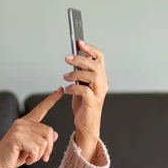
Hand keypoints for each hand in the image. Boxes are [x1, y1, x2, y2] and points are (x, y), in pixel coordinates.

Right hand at [0, 87, 63, 167]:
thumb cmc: (13, 156)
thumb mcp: (31, 148)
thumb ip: (41, 140)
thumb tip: (55, 135)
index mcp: (26, 123)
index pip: (41, 109)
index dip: (51, 99)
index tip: (60, 90)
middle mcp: (22, 123)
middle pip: (49, 131)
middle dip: (48, 148)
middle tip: (42, 158)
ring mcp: (19, 129)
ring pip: (43, 142)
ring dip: (39, 155)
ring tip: (29, 158)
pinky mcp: (17, 137)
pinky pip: (36, 149)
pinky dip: (33, 158)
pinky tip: (26, 160)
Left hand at [63, 40, 107, 159]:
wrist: (86, 125)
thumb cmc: (83, 105)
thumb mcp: (81, 85)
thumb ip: (81, 73)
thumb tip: (74, 57)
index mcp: (100, 77)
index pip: (99, 58)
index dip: (90, 48)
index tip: (78, 42)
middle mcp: (102, 83)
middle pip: (95, 65)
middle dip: (80, 59)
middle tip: (67, 58)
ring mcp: (98, 93)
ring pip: (92, 76)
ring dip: (77, 73)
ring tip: (65, 76)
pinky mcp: (93, 103)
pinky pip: (85, 91)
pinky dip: (75, 88)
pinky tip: (68, 89)